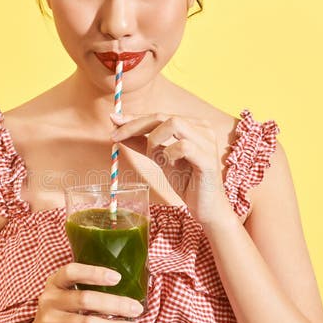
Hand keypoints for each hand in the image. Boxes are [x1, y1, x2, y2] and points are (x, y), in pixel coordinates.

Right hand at [22, 263, 145, 322]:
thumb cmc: (60, 314)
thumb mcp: (65, 296)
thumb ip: (86, 289)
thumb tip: (128, 285)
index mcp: (55, 284)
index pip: (71, 272)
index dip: (93, 273)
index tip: (117, 277)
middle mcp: (49, 301)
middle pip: (85, 299)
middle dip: (115, 303)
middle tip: (137, 308)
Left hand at [110, 111, 232, 227]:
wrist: (206, 207)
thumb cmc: (186, 181)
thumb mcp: (160, 159)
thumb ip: (143, 144)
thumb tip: (119, 130)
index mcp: (193, 124)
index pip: (159, 115)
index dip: (135, 118)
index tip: (113, 121)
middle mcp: (203, 128)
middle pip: (163, 116)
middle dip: (135, 125)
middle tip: (116, 136)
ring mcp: (208, 141)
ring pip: (174, 124)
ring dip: (155, 140)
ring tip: (156, 158)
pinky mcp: (208, 158)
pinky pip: (182, 146)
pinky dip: (169, 154)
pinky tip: (170, 165)